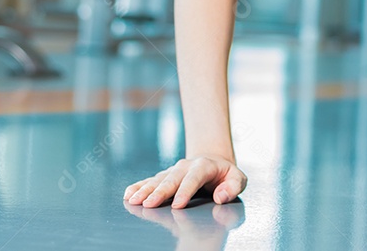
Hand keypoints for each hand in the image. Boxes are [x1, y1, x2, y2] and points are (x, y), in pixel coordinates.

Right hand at [124, 155, 247, 208]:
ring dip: (145, 190)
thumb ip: (233, 187)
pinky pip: (150, 180)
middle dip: (159, 192)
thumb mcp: (238, 178)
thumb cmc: (226, 174)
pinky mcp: (165, 176)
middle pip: (171, 179)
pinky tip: (129, 193)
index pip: (194, 178)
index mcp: (204, 166)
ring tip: (133, 200)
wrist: (213, 160)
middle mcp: (186, 166)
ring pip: (158, 180)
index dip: (185, 191)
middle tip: (148, 204)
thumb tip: (220, 196)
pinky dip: (139, 186)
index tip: (177, 205)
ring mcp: (173, 171)